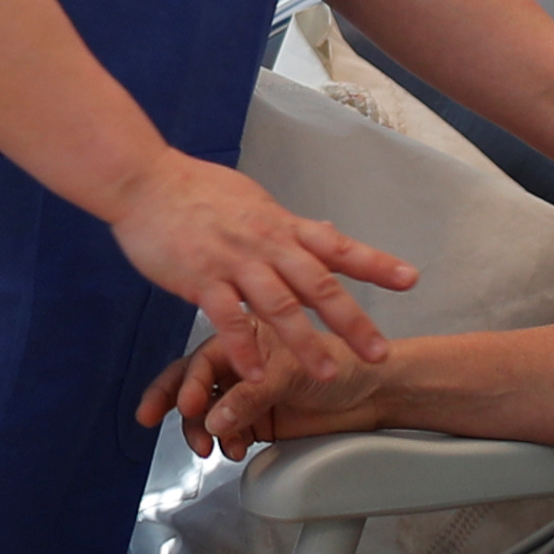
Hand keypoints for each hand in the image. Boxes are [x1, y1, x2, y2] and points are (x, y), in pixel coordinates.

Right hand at [109, 149, 410, 394]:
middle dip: (352, 321)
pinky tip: (256, 373)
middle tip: (379, 353)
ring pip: (278, 305)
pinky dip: (245, 347)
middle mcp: (265, 243)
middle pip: (318, 285)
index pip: (337, 246)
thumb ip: (288, 225)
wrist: (144, 180)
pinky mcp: (200, 279)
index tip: (410, 280)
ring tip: (324, 371)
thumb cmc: (195, 190)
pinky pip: (227, 319)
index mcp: (280, 226)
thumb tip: (324, 230)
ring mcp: (233, 261)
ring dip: (303, 342)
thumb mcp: (253, 201)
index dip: (375, 263)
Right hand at [136, 328, 389, 461]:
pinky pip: (229, 431)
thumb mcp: (289, 374)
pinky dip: (225, 441)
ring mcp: (248, 391)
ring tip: (208, 446)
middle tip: (154, 419)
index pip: (207, 358)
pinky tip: (231, 450)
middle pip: (195, 380)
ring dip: (201, 429)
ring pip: (208, 409)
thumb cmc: (343, 364)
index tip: (187, 406)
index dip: (192, 382)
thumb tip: (214, 420)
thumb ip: (249, 396)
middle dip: (171, 400)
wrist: (375, 393)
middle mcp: (243, 359)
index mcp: (247, 333)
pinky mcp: (259, 419)